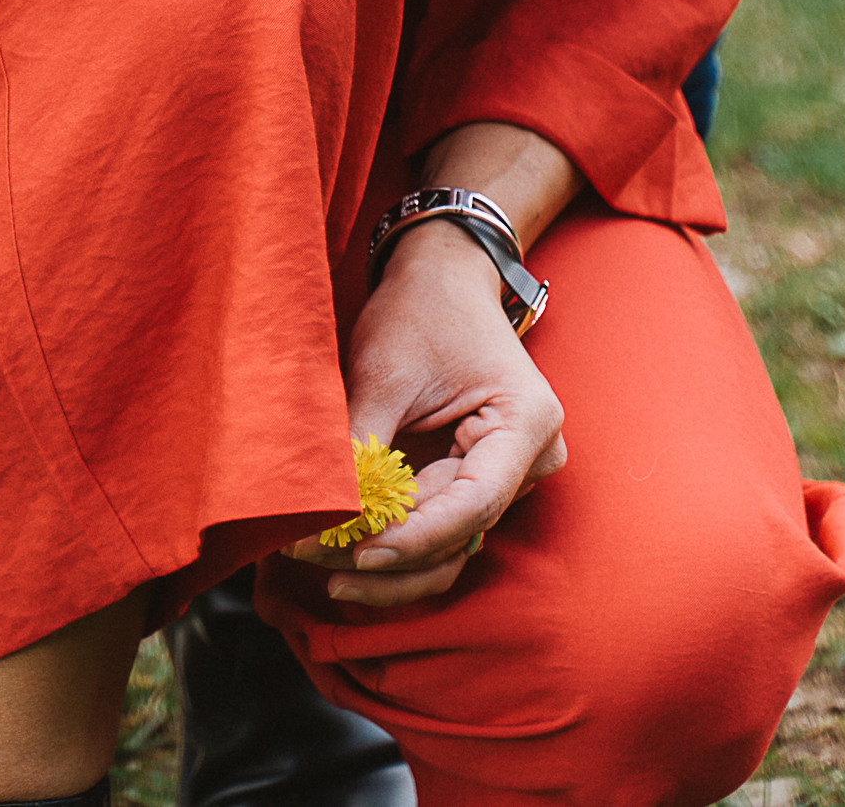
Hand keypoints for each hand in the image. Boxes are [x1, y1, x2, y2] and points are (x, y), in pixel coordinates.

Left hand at [284, 220, 564, 607]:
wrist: (440, 280)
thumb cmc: (421, 310)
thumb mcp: (387, 371)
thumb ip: (364, 444)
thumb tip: (323, 514)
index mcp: (526, 422)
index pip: (473, 503)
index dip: (414, 537)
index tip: (356, 553)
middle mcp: (529, 461)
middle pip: (459, 535)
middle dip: (387, 553)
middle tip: (315, 557)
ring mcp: (505, 478)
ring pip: (449, 548)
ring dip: (387, 563)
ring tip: (319, 562)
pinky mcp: (473, 485)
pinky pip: (438, 532)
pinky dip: (392, 543)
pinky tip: (340, 550)